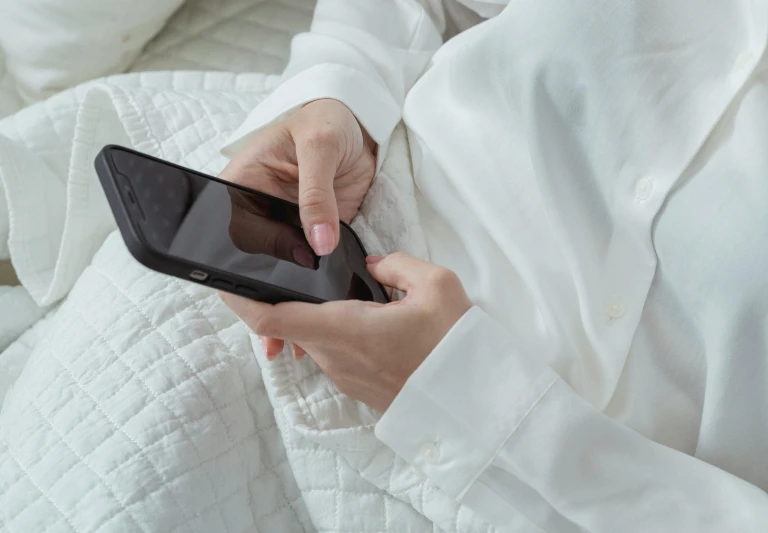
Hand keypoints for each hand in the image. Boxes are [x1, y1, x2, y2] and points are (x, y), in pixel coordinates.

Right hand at [219, 99, 376, 256]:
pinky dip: (332, 254)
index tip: (303, 245)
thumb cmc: (324, 121)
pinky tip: (341, 242)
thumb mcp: (319, 146)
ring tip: (332, 240)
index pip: (242, 230)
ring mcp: (287, 220)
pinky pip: (318, 253)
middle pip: (263, 250)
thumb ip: (317, 194)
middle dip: (293, 253)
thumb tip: (320, 242)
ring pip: (292, 257)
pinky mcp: (314, 230)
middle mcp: (261, 206)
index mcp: (243, 183)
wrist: (355, 126)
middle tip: (321, 246)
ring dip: (314, 255)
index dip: (270, 243)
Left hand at [220, 253, 472, 412]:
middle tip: (284, 264)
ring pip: (308, 338)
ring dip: (308, 314)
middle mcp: (333, 357)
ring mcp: (343, 375)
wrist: (473, 403)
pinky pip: (329, 351)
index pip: (271, 319)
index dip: (239, 300)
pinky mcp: (356, 385)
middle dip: (277, 297)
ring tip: (330, 285)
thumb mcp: (437, 285)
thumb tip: (373, 266)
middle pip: (285, 325)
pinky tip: (358, 313)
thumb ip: (396, 264)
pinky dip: (329, 330)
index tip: (223, 279)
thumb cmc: (455, 346)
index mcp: (344, 329)